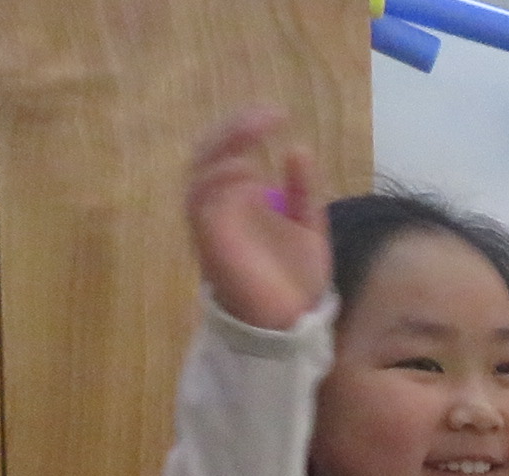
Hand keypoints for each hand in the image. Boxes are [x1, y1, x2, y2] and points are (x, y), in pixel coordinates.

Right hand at [186, 110, 327, 330]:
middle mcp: (218, 210)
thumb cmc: (295, 283)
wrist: (292, 328)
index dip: (245, 128)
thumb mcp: (310, 229)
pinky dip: (219, 182)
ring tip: (255, 133)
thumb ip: (304, 191)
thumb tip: (298, 147)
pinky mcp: (211, 244)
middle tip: (267, 115)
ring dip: (224, 148)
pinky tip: (247, 171)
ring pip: (198, 175)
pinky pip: (201, 205)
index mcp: (238, 202)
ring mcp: (211, 227)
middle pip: (206, 155)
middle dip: (232, 129)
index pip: (227, 153)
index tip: (279, 114)